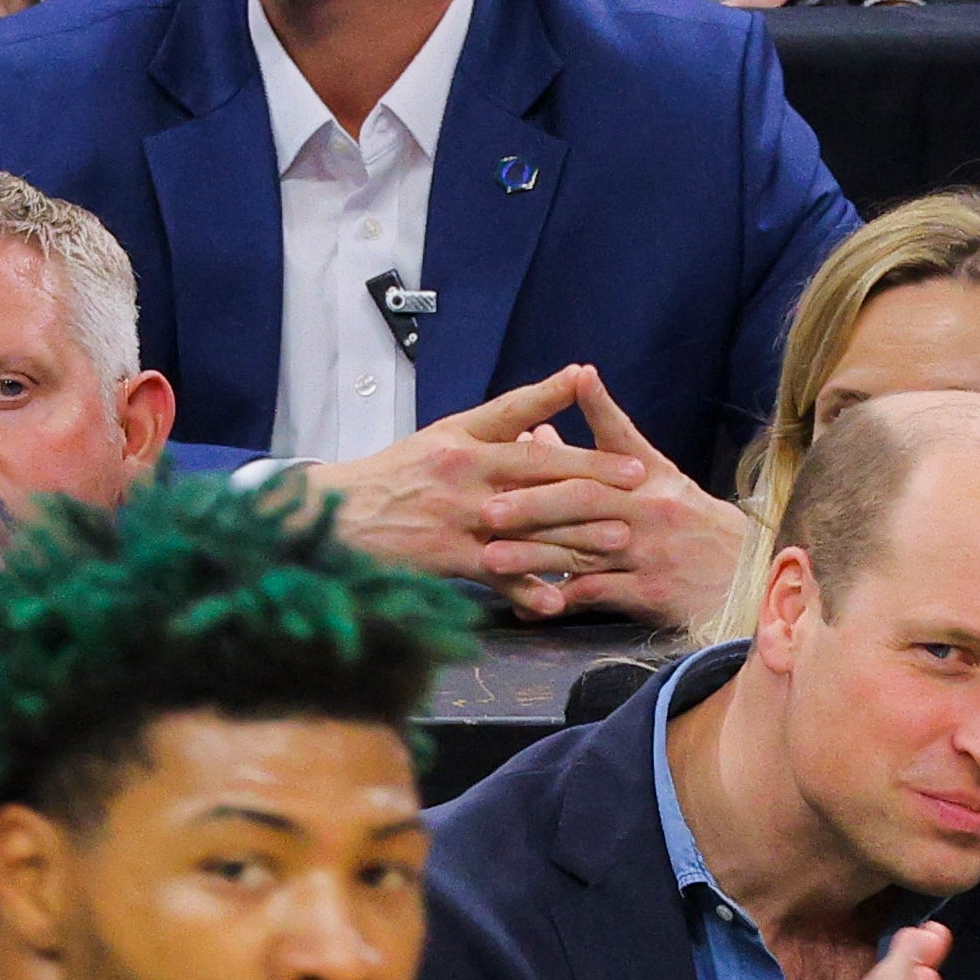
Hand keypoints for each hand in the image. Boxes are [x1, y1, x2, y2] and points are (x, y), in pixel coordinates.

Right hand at [303, 366, 646, 605]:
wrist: (340, 512)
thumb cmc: (403, 472)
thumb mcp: (450, 433)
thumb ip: (509, 414)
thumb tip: (570, 379)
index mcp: (468, 443)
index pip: (536, 441)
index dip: (586, 452)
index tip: (632, 461)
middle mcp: (465, 477)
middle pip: (539, 481)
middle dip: (594, 488)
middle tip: (640, 496)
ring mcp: (456, 519)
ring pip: (524, 527)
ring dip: (575, 536)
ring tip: (617, 543)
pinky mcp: (444, 557)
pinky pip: (494, 574)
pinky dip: (525, 587)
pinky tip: (557, 600)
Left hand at [477, 367, 749, 627]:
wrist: (744, 571)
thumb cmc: (690, 516)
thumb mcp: (658, 469)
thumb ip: (611, 430)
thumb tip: (569, 388)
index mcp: (646, 479)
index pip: (599, 459)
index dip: (558, 452)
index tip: (515, 444)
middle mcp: (648, 513)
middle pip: (585, 505)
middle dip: (533, 506)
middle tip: (488, 510)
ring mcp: (647, 556)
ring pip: (584, 554)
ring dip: (534, 559)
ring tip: (491, 560)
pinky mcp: (649, 595)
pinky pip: (597, 599)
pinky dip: (559, 602)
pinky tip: (526, 606)